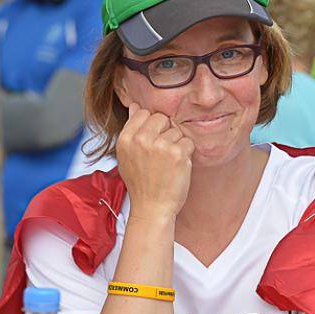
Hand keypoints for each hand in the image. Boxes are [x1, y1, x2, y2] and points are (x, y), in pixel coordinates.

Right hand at [116, 103, 194, 220]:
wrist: (152, 208)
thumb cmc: (141, 183)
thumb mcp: (127, 156)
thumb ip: (132, 130)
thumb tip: (135, 105)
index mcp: (126, 139)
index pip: (144, 113)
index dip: (152, 126)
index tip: (153, 141)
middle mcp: (141, 140)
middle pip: (162, 118)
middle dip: (165, 132)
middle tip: (162, 154)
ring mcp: (160, 146)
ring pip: (176, 130)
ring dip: (177, 144)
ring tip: (168, 163)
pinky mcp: (177, 153)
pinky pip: (188, 141)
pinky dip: (187, 153)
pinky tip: (177, 166)